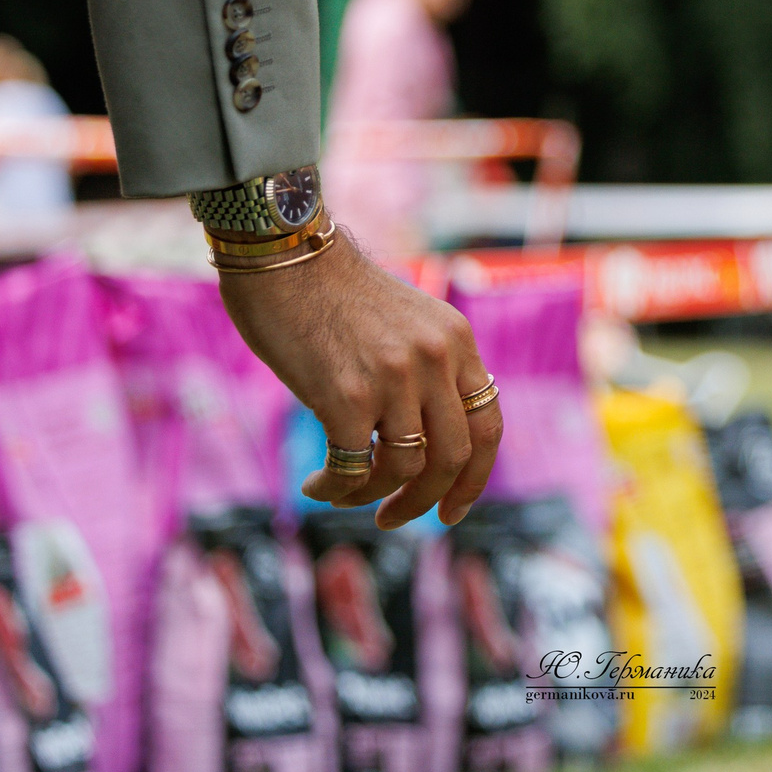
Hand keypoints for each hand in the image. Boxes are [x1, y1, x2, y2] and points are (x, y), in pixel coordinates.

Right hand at [217, 229, 502, 528]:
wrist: (284, 254)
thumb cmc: (333, 292)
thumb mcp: (406, 322)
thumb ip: (427, 370)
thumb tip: (425, 442)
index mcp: (456, 341)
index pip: (487, 425)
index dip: (474, 478)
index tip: (451, 510)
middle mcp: (434, 360)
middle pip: (453, 457)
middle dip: (425, 501)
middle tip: (393, 518)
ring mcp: (394, 379)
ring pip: (404, 470)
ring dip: (372, 498)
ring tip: (341, 494)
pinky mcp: (346, 396)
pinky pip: (352, 470)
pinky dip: (335, 490)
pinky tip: (315, 487)